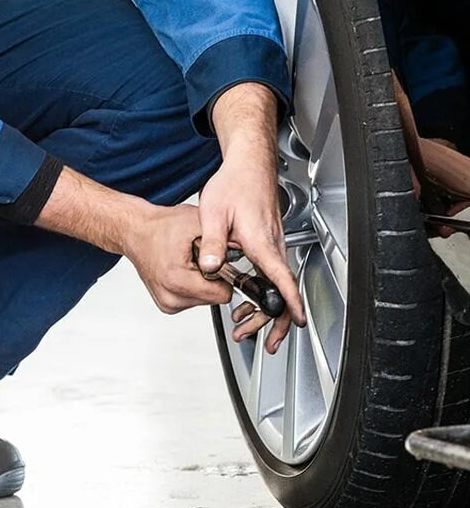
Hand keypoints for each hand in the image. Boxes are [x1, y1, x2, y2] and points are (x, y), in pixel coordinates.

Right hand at [123, 203, 232, 313]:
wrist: (136, 232)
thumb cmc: (160, 226)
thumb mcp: (198, 224)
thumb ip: (224, 239)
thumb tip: (250, 250)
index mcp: (177, 280)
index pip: (223, 294)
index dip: (225, 275)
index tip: (218, 262)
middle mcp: (170, 297)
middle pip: (215, 298)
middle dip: (213, 278)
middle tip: (199, 259)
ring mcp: (167, 303)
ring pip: (206, 300)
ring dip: (204, 282)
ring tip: (189, 263)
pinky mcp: (167, 304)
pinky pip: (194, 300)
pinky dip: (193, 286)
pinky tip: (183, 270)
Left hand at [203, 83, 306, 352]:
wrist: (248, 165)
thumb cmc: (234, 184)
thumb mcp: (213, 212)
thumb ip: (213, 243)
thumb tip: (211, 267)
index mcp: (261, 240)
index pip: (282, 277)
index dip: (290, 301)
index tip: (296, 321)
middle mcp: (273, 245)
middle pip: (283, 289)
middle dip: (277, 320)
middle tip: (266, 341)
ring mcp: (273, 245)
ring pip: (277, 284)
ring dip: (265, 309)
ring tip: (246, 328)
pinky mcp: (268, 244)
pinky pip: (270, 274)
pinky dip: (262, 293)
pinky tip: (244, 302)